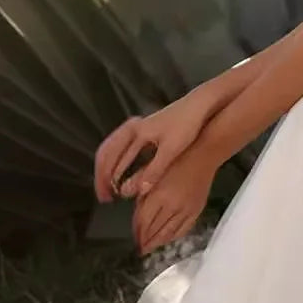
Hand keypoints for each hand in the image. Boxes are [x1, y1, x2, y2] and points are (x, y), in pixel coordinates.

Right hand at [93, 91, 214, 201]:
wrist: (200, 104)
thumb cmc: (188, 125)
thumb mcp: (172, 149)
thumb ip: (154, 170)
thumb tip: (137, 191)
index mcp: (135, 132)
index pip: (112, 159)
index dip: (107, 180)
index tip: (109, 198)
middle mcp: (132, 128)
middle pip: (106, 153)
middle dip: (102, 176)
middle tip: (104, 197)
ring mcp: (136, 126)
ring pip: (111, 148)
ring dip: (107, 168)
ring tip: (109, 187)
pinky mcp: (144, 127)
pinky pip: (120, 145)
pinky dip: (116, 159)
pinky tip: (121, 171)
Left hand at [131, 144, 216, 254]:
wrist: (204, 156)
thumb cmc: (176, 159)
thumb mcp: (152, 170)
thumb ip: (140, 189)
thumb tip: (132, 204)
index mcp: (159, 195)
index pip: (143, 220)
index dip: (136, 231)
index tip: (132, 237)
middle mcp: (173, 206)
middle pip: (155, 230)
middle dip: (145, 240)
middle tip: (139, 249)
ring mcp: (186, 210)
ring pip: (169, 233)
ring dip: (158, 242)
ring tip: (150, 248)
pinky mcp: (197, 210)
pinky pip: (184, 229)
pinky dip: (174, 237)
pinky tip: (168, 239)